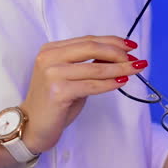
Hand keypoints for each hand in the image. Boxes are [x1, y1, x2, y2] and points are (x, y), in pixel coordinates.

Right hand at [18, 35, 145, 153]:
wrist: (32, 126)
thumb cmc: (54, 103)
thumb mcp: (71, 77)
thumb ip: (88, 64)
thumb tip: (118, 56)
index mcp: (51, 49)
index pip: (87, 40)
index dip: (112, 42)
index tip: (131, 46)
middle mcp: (49, 57)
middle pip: (91, 48)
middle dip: (118, 53)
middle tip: (135, 59)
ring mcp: (52, 73)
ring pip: (95, 68)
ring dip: (119, 68)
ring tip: (135, 70)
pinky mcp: (58, 91)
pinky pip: (92, 85)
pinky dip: (110, 83)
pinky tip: (121, 82)